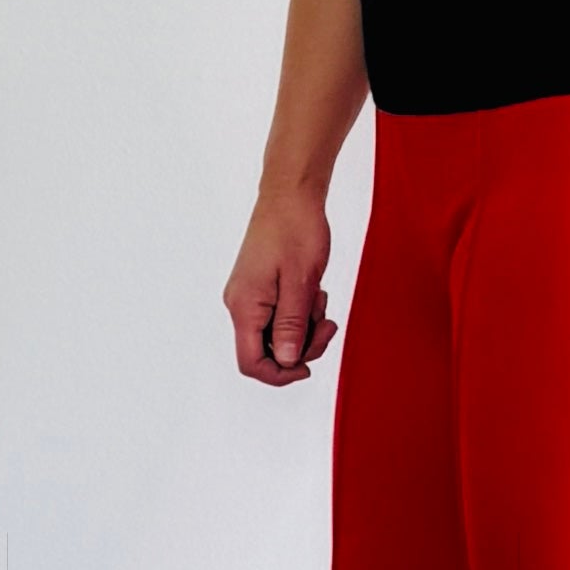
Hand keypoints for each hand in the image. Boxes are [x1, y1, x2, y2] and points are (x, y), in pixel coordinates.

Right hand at [224, 189, 339, 384]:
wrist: (291, 195)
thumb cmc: (296, 230)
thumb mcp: (301, 283)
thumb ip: (293, 326)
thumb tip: (287, 362)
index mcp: (245, 306)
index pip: (251, 363)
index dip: (280, 374)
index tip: (308, 367)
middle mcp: (241, 305)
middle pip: (268, 352)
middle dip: (302, 346)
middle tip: (328, 325)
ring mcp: (250, 296)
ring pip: (277, 335)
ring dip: (305, 327)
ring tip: (320, 299)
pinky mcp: (260, 289)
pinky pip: (280, 316)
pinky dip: (301, 312)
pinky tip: (313, 291)